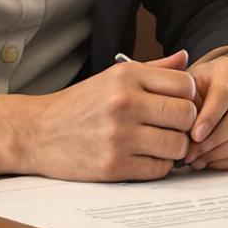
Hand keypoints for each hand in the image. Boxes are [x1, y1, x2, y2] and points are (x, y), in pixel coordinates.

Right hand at [11, 49, 200, 180]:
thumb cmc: (79, 104)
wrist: (38, 133)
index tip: (179, 105)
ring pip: (177, 145)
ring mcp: (119, 136)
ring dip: (174, 148)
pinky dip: (158, 166)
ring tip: (159, 144)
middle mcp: (124, 102)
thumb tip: (185, 57)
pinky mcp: (113, 166)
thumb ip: (153, 68)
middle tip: (173, 128)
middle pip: (186, 115)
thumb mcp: (112, 77)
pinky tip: (144, 157)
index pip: (185, 84)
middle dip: (185, 124)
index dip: (190, 97)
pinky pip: (159, 169)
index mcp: (126, 76)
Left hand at [182, 51, 227, 169]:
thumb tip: (177, 128)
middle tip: (192, 153)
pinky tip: (210, 162)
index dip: (210, 117)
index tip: (194, 135)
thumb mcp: (190, 82)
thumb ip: (183, 99)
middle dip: (214, 140)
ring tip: (197, 160)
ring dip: (220, 154)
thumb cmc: (203, 86)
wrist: (226, 86)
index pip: (225, 94)